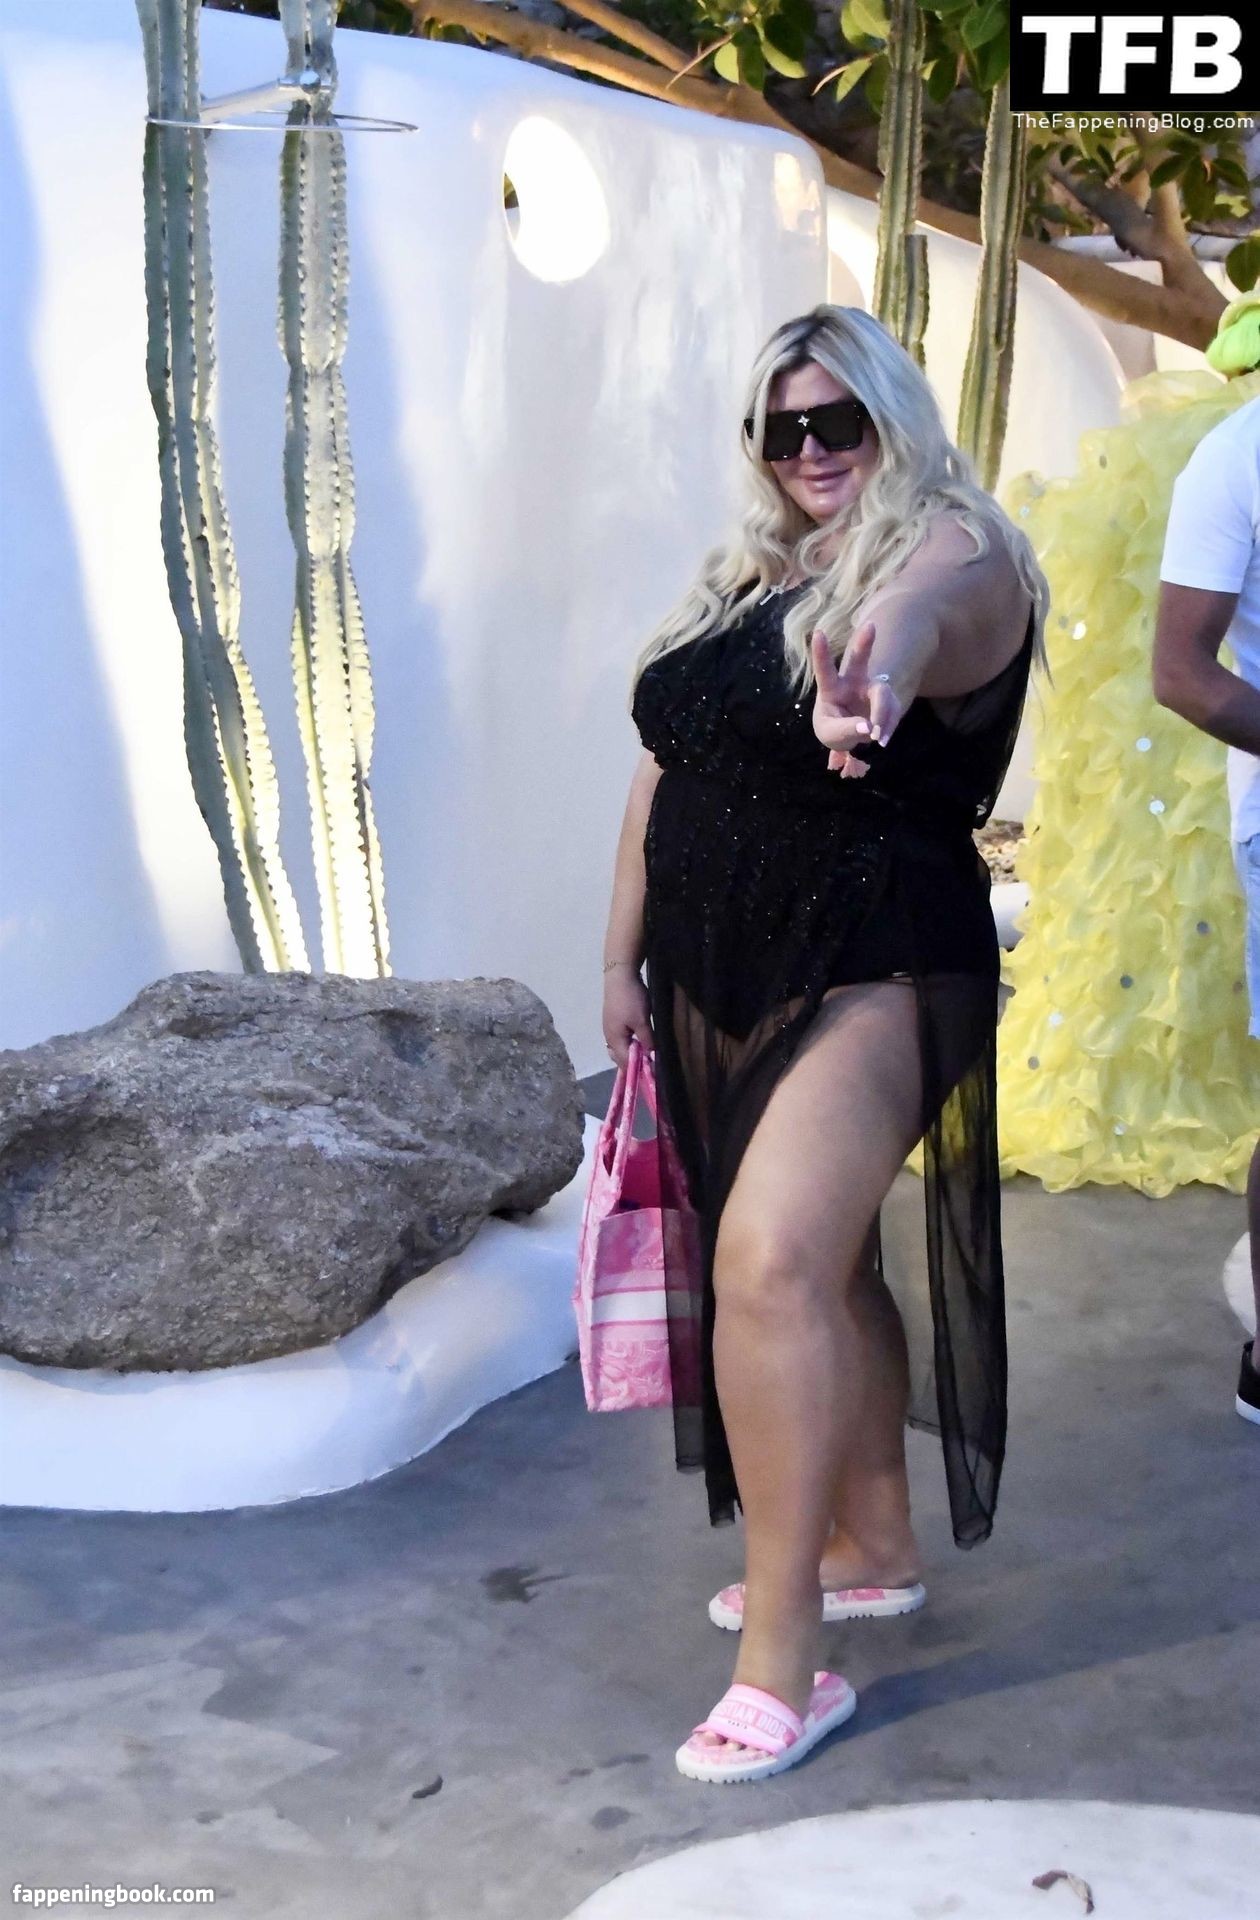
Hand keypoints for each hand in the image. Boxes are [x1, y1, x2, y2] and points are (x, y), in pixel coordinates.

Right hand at [602, 965, 653, 1071]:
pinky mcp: (613, 1020)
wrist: (620, 974)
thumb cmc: (631, 999)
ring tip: (647, 1054)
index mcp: (614, 1039)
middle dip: (633, 1063)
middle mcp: (608, 1037)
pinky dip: (629, 1044)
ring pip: (619, 1048)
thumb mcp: (642, 1021)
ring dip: (631, 1053)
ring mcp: (609, 1028)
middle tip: (651, 1064)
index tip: (654, 1072)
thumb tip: (651, 1057)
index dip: (638, 1070)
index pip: (625, 1063)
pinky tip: (640, 1040)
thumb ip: (647, 1041)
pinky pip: (620, 1039)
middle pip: (619, 1058)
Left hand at [810, 622, 906, 777]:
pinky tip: (882, 740)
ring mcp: (871, 689)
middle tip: (870, 626)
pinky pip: (893, 710)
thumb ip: (846, 730)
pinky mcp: (887, 700)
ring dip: (882, 716)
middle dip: (864, 643)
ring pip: (882, 694)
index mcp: (831, 688)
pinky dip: (888, 727)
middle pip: (859, 660)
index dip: (821, 652)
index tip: (818, 633)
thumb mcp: (831, 735)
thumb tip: (868, 728)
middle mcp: (852, 682)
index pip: (824, 669)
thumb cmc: (833, 728)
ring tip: (876, 739)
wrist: (850, 734)